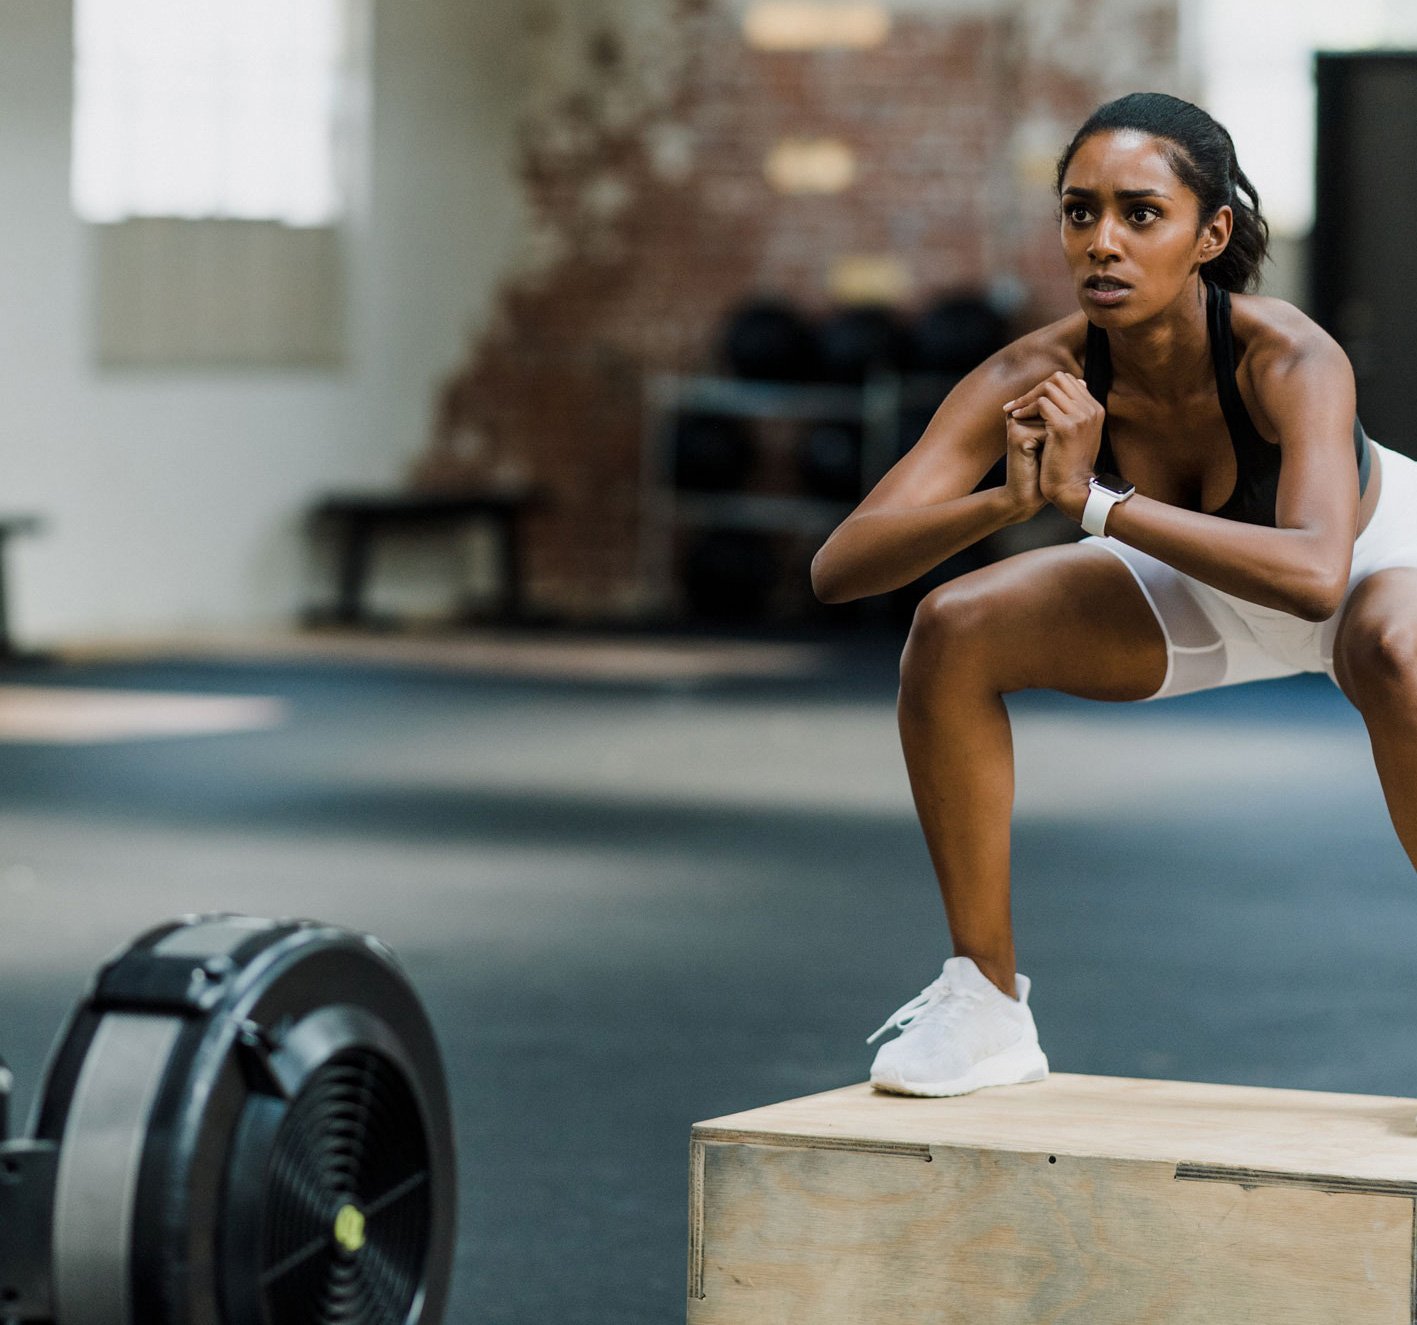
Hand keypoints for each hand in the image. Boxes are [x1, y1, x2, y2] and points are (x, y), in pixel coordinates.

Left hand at [1003, 372, 1104, 516]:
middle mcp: (1091, 409)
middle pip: (1060, 379)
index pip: (1069, 381)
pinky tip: (1016, 418)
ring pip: (1049, 387)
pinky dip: (1026, 408)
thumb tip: (1054, 398)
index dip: (1045, 387)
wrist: (1072, 490)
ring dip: (1028, 397)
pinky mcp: (1065, 427)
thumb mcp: (1074, 436)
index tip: (1028, 400)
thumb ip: (1070, 415)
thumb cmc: (1068, 466)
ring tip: (1014, 410)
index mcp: (1095, 409)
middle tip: (1017, 403)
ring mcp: (1080, 417)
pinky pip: (1042, 403)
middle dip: (1035, 389)